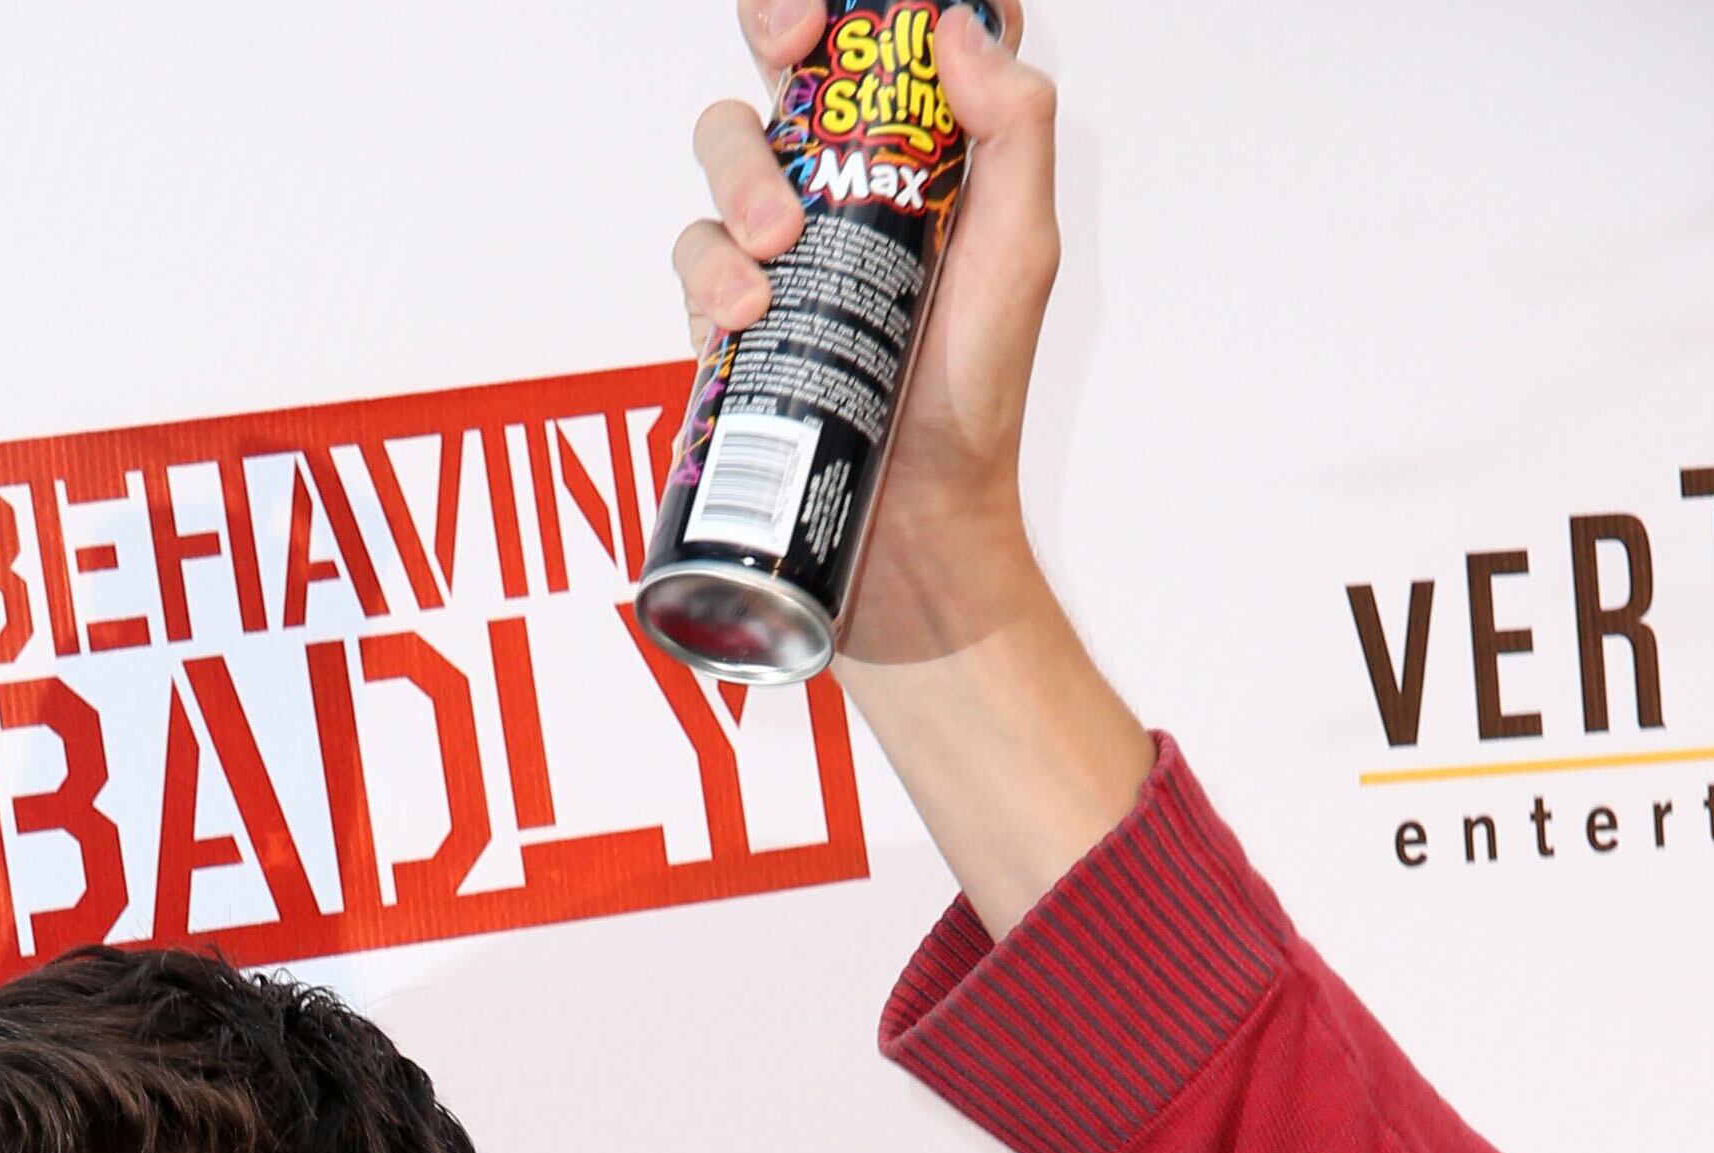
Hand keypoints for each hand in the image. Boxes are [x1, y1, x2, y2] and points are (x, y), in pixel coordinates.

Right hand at [676, 0, 1148, 929]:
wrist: (913, 539)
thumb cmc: (974, 406)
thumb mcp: (1021, 255)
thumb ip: (1012, 130)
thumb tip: (953, 25)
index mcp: (926, 149)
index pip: (892, 36)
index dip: (865, 4)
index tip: (844, 13)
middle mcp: (848, 178)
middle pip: (789, 57)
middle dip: (773, 22)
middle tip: (788, 46)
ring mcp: (783, 241)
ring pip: (727, 142)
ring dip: (739, 169)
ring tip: (777, 243)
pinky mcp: (731, 310)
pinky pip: (692, 250)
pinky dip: (708, 267)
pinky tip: (744, 308)